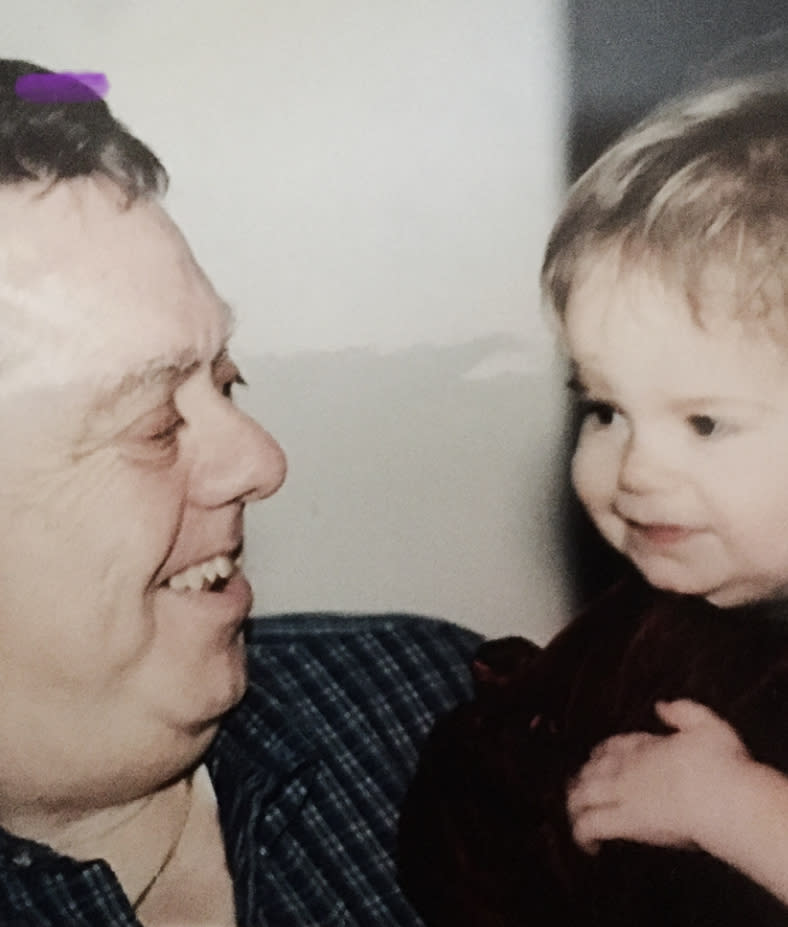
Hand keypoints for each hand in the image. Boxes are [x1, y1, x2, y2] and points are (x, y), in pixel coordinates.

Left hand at [566, 700, 752, 853]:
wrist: (724, 800)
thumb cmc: (723, 766)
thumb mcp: (709, 726)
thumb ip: (684, 712)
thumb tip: (661, 706)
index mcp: (646, 746)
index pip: (614, 746)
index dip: (603, 754)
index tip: (601, 760)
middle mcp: (628, 766)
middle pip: (591, 770)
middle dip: (582, 780)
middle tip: (583, 793)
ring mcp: (622, 793)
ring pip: (583, 795)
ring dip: (576, 805)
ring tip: (580, 818)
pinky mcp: (623, 821)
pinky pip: (590, 825)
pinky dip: (582, 834)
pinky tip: (588, 846)